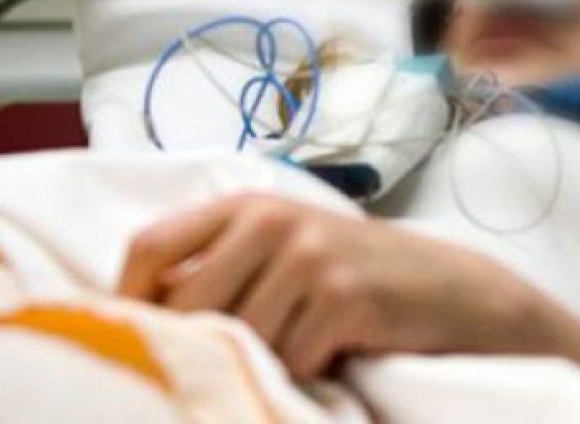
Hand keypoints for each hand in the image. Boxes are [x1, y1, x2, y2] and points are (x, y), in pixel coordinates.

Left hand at [119, 194, 545, 378]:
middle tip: (235, 359)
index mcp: (245, 206)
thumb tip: (139, 313)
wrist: (450, 289)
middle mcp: (270, 221)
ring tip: (300, 349)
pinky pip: (291, 358)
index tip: (137, 339)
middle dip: (203, 345)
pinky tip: (334, 355)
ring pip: (239, 338)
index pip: (148, 248)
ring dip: (265, 360)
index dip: (129, 300)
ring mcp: (307, 256)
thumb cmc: (356, 276)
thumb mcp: (284, 251)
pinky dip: (306, 373)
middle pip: (185, 305)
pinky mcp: (341, 295)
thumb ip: (222, 265)